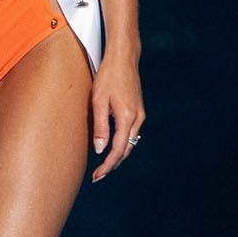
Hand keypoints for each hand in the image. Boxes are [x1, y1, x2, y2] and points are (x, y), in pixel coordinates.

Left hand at [90, 57, 143, 181]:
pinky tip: (111, 148)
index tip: (97, 176)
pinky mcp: (138, 111)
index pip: (117, 149)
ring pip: (130, 143)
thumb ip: (99, 127)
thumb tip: (99, 151)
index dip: (107, 165)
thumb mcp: (98, 101)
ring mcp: (140, 115)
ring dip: (117, 156)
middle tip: (97, 176)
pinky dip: (122, 144)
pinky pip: (131, 133)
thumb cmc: (107, 77)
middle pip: (126, 149)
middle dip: (112, 165)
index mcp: (126, 117)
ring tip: (103, 167)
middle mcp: (137, 118)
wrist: (124, 60)